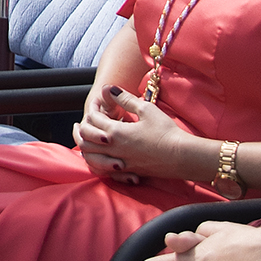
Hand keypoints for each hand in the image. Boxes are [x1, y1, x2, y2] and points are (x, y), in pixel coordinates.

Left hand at [74, 83, 201, 183]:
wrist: (181, 156)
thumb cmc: (166, 132)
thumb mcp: (146, 109)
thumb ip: (125, 99)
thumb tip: (109, 88)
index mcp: (116, 132)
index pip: (94, 120)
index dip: (93, 108)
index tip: (97, 102)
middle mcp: (114, 149)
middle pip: (86, 140)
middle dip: (80, 130)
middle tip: (80, 123)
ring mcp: (119, 163)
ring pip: (91, 158)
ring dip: (84, 148)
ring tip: (83, 140)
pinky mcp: (126, 171)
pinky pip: (102, 170)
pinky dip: (95, 163)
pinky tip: (98, 158)